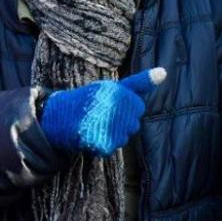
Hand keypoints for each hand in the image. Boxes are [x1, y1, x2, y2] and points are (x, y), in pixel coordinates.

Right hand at [40, 68, 165, 155]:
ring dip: (113, 135)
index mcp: (118, 91)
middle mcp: (114, 107)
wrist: (57, 115)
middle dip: (121, 122)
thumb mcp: (113, 87)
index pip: (138, 107)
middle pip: (133, 124)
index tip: (112, 105)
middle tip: (101, 116)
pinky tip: (91, 135)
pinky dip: (102, 146)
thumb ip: (139, 83)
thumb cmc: (89, 100)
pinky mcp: (101, 141)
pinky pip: (112, 148)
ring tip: (95, 125)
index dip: (126, 109)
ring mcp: (107, 125)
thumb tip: (164, 72)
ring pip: (124, 137)